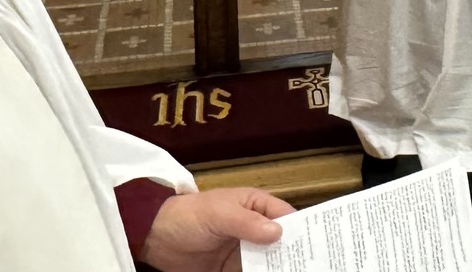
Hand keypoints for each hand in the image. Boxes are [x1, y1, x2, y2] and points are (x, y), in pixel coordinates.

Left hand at [139, 187, 294, 271]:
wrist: (155, 238)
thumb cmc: (188, 216)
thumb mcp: (218, 214)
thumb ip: (247, 223)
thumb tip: (278, 233)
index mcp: (256, 206)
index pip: (286, 217)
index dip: (301, 230)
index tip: (316, 245)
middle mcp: (255, 229)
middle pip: (282, 244)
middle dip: (293, 255)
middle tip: (309, 266)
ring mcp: (244, 251)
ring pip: (270, 263)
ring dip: (278, 269)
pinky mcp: (232, 270)